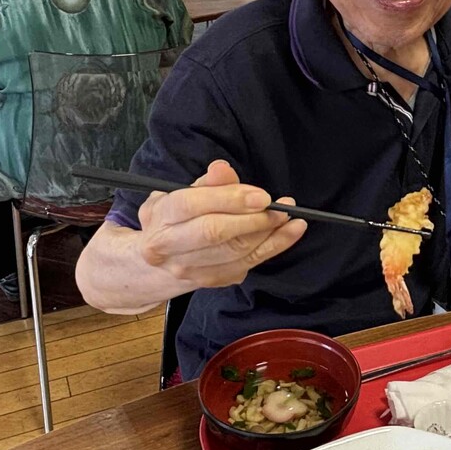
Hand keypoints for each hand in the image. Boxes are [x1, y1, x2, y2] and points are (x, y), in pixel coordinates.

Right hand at [132, 160, 306, 289]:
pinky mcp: (212, 281)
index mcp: (160, 217)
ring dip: (268, 234)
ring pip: (235, 252)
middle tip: (279, 208)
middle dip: (252, 219)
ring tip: (289, 217)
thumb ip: (207, 182)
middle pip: (214, 233)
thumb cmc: (176, 219)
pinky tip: (290, 232)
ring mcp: (189, 269)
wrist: (160, 263)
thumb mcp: (182, 193)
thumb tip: (223, 169)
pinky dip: (273, 248)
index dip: (229, 199)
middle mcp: (168, 248)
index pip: (191, 205)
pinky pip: (248, 264)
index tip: (260, 195)